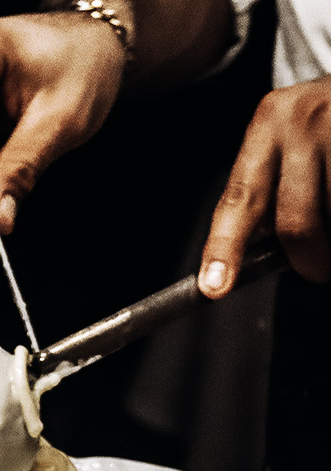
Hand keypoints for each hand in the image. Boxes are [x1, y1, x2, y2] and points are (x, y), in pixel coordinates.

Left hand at [198, 74, 330, 297]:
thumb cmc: (317, 128)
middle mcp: (305, 122)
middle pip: (296, 222)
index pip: (241, 198)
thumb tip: (244, 259)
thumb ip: (262, 194)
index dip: (225, 247)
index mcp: (267, 125)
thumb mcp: (279, 144)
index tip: (214, 286)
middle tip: (314, 269)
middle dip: (307, 260)